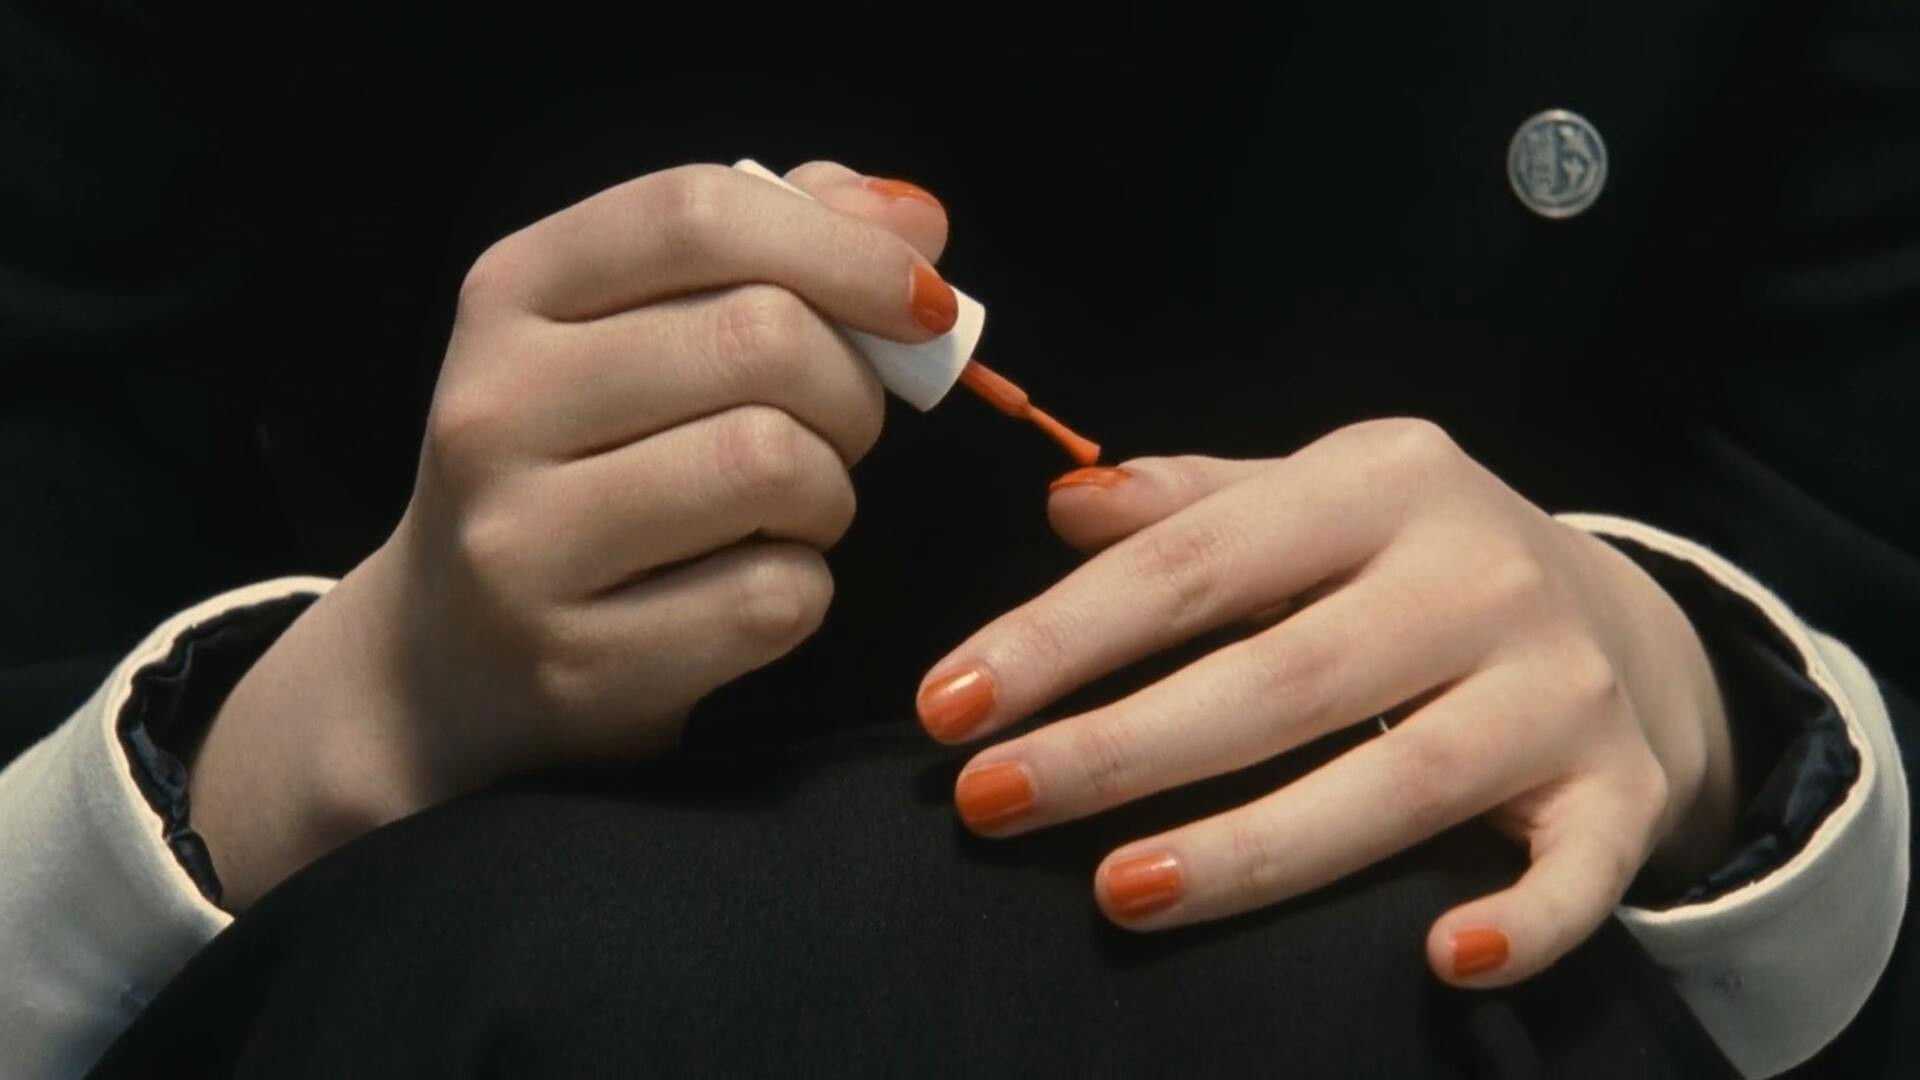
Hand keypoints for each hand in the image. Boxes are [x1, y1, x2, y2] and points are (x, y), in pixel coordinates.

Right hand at [190, 160, 954, 908]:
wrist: (446, 656)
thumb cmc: (582, 465)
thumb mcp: (635, 331)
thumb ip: (771, 250)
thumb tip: (912, 222)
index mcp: (511, 292)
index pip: (696, 213)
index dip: (844, 246)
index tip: (923, 303)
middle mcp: (494, 406)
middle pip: (761, 338)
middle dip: (853, 387)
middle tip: (844, 427)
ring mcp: (521, 543)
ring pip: (775, 464)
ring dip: (830, 490)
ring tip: (795, 507)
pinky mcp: (577, 663)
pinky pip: (774, 597)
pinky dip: (804, 588)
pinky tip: (754, 584)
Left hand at [918, 418, 1736, 985]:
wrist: (1625, 617)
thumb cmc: (1413, 562)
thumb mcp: (1315, 499)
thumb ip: (1193, 503)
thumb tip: (1063, 504)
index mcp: (1383, 482)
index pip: (1192, 562)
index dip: (1062, 636)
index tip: (947, 705)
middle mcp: (1478, 574)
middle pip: (1281, 678)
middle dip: (1122, 748)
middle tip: (991, 803)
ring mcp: (1559, 685)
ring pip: (1400, 781)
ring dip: (1258, 846)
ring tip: (1122, 893)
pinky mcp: (1620, 786)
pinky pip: (1580, 868)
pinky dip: (1525, 919)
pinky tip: (1444, 960)